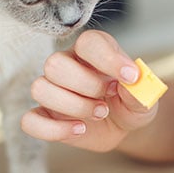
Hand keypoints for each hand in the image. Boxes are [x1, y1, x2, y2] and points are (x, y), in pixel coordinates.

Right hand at [21, 30, 157, 151]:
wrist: (122, 125)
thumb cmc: (129, 102)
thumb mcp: (144, 98)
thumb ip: (140, 90)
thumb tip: (132, 84)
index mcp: (91, 51)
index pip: (88, 42)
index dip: (108, 59)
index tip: (131, 77)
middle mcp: (66, 64)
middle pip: (55, 64)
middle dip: (86, 86)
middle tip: (108, 97)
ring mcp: (52, 90)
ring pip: (40, 89)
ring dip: (73, 106)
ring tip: (99, 113)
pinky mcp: (45, 116)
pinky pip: (30, 121)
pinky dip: (54, 129)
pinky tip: (80, 130)